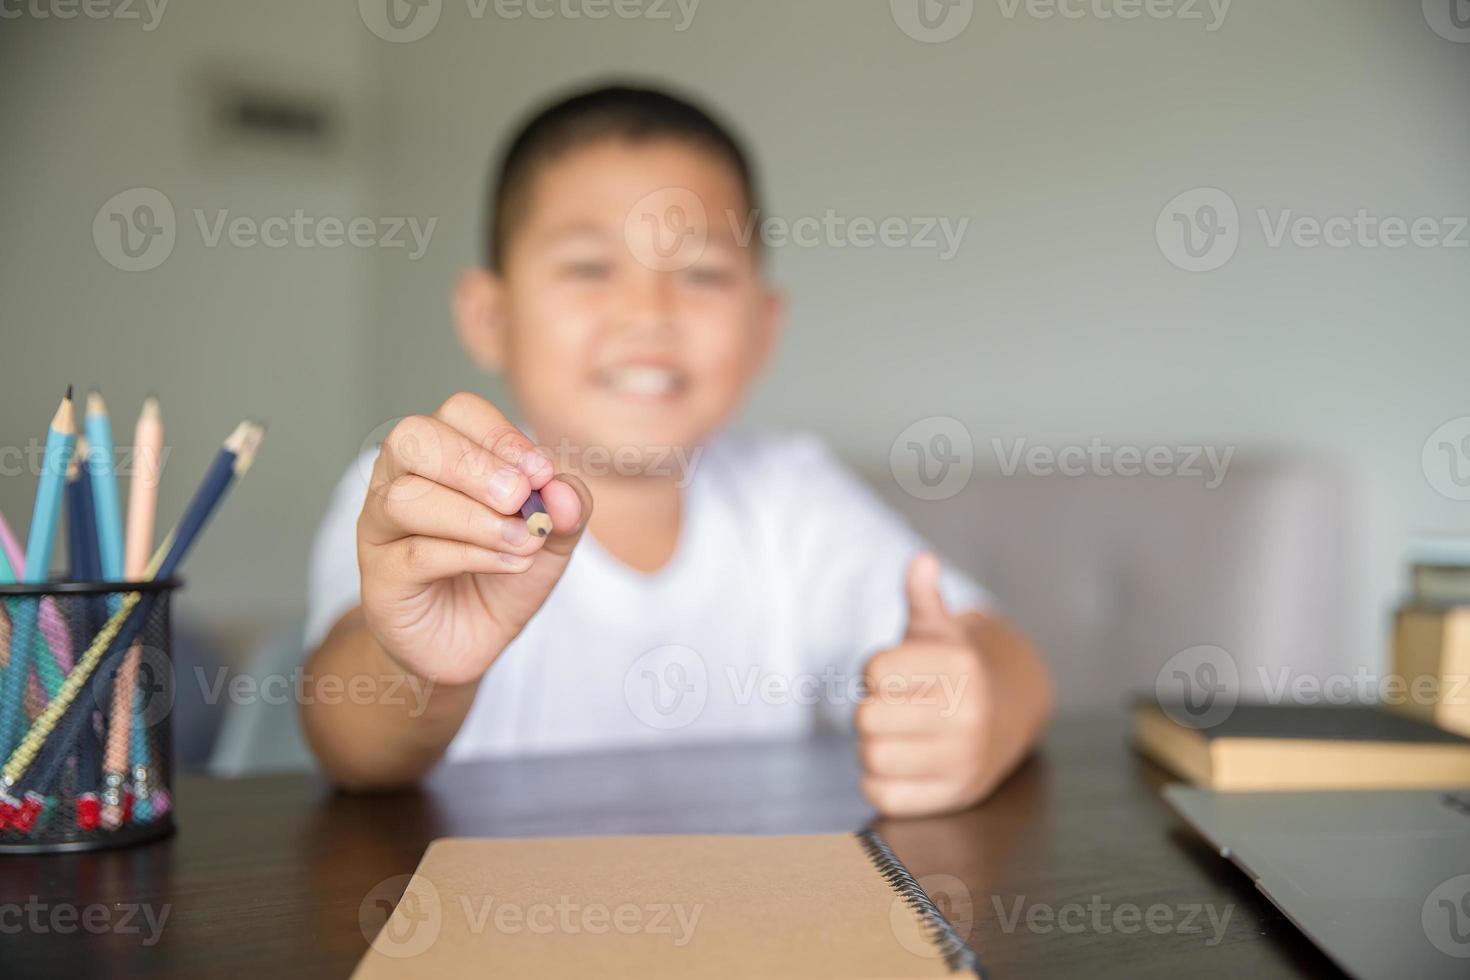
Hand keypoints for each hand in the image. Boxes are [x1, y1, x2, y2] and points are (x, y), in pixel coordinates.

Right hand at [357, 392, 589, 685]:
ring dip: (475, 517)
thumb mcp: (551, 539)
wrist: (468, 642)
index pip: (459, 413)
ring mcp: (380, 528)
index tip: (541, 473)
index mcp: (442, 455)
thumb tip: (563, 488)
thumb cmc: (500, 575)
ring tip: (523, 542)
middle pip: (414, 438)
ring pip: (406, 497)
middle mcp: (399, 479)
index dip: (501, 435)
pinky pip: (415, 554)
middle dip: (475, 464)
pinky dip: (471, 555)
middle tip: (520, 498)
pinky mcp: (379, 578)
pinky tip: (508, 563)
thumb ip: (567, 509)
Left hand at [856, 552, 998, 817]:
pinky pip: (883, 794)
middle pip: (866, 716)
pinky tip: (902, 762)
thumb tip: (922, 561)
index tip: (897, 675)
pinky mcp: (953, 796)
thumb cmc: (956, 670)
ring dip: (873, 745)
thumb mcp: (940, 630)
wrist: (1008, 715)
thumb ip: (924, 597)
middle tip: (897, 707)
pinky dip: (880, 781)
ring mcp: (963, 759)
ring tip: (900, 733)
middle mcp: (968, 714)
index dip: (876, 673)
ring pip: (871, 756)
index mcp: (961, 667)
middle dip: (873, 709)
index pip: (873, 671)